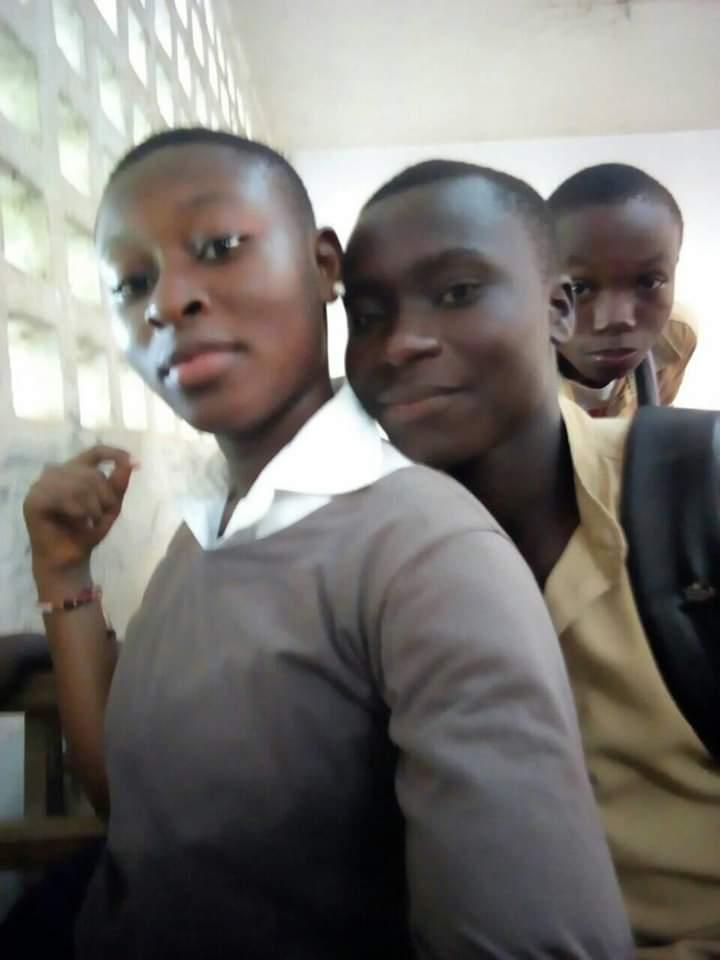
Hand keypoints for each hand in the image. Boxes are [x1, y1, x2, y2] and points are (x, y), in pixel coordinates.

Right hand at [23, 445, 135, 581]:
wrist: (70, 559)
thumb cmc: (87, 531)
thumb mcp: (110, 506)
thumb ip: (119, 482)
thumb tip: (133, 461)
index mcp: (74, 470)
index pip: (95, 451)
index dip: (115, 454)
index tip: (135, 463)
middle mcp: (56, 472)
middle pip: (91, 473)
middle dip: (105, 498)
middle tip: (101, 517)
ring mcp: (41, 485)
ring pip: (78, 484)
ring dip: (92, 508)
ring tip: (90, 522)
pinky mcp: (33, 500)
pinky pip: (63, 497)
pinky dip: (78, 513)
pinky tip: (78, 523)